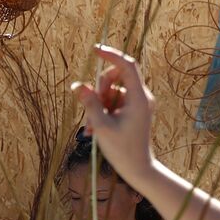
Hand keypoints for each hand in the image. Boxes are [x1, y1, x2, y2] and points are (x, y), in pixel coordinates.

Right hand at [71, 45, 158, 184]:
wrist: (139, 169)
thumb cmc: (122, 151)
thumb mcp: (102, 126)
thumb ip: (90, 104)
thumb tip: (77, 85)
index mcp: (138, 98)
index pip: (127, 65)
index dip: (111, 55)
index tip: (95, 49)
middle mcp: (141, 96)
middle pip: (116, 76)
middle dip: (100, 89)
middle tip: (92, 109)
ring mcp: (138, 103)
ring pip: (112, 90)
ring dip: (99, 104)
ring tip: (92, 127)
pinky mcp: (134, 110)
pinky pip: (115, 101)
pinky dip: (103, 111)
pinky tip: (96, 129)